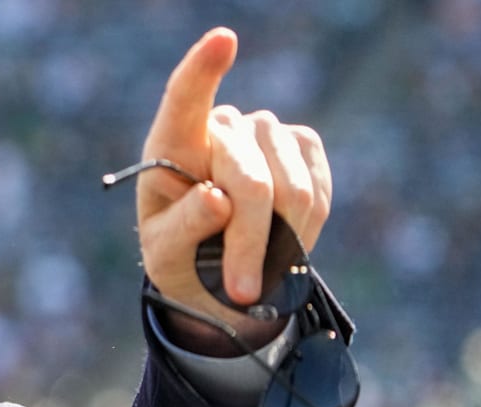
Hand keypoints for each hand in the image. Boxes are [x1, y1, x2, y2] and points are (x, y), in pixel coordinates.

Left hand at [135, 28, 331, 344]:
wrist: (217, 271)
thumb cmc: (178, 258)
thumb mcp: (164, 255)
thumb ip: (182, 228)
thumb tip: (216, 200)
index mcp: (171, 145)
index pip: (184, 101)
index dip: (203, 72)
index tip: (223, 41)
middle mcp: (221, 127)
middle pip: (248, 182)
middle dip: (248, 243)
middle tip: (243, 292)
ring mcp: (265, 132)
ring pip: (290, 192)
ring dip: (279, 245)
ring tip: (255, 274)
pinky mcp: (303, 147)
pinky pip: (317, 195)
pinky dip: (302, 233)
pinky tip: (279, 244)